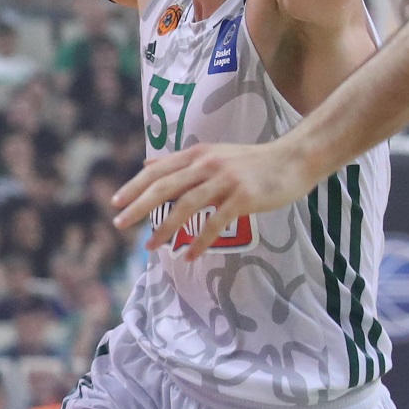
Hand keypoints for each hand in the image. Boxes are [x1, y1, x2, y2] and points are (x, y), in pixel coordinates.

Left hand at [110, 141, 316, 260]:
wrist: (293, 160)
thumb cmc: (252, 161)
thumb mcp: (212, 154)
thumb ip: (180, 161)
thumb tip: (147, 163)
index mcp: (197, 154)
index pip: (157, 170)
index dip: (135, 186)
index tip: (115, 202)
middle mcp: (207, 164)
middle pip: (165, 186)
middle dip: (139, 206)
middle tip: (119, 224)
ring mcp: (225, 180)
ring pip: (187, 205)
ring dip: (166, 227)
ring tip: (151, 246)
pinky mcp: (244, 197)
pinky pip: (216, 222)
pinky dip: (200, 240)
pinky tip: (189, 255)